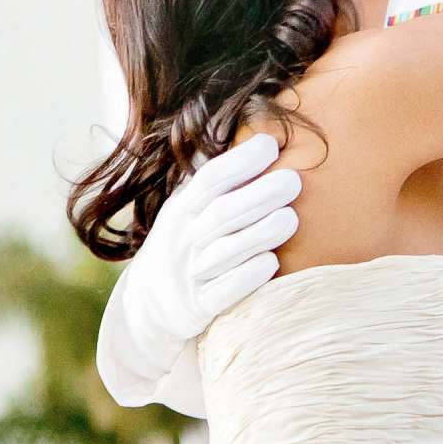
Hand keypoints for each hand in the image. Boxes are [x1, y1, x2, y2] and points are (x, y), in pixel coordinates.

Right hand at [93, 133, 298, 408]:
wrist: (148, 305)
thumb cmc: (185, 243)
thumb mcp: (187, 208)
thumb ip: (215, 181)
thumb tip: (259, 136)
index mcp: (183, 208)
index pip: (210, 179)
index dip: (240, 161)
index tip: (271, 145)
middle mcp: (184, 239)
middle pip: (222, 213)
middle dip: (258, 195)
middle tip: (293, 181)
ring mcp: (191, 274)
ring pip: (226, 252)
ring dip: (259, 234)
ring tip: (291, 219)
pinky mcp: (200, 307)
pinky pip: (224, 292)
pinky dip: (247, 277)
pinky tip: (271, 262)